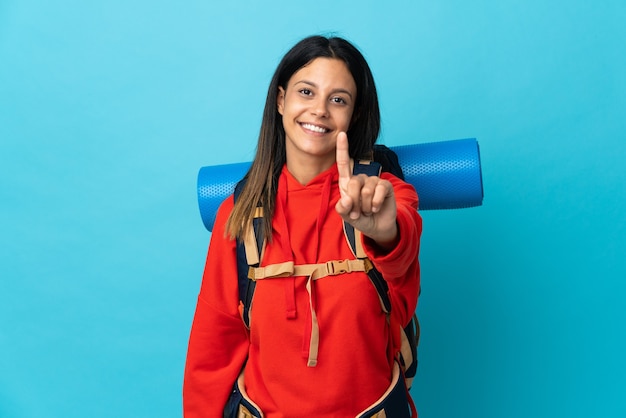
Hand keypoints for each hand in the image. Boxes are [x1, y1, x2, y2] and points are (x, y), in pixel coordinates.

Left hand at [335, 132, 398, 248]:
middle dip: (355, 202)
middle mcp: (360, 178)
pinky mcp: (386, 186)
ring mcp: (374, 181)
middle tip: (358, 212)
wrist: (377, 227)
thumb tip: (346, 200)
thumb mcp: (347, 216)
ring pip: (366, 190)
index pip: (344, 163)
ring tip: (368, 211)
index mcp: (347, 183)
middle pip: (353, 183)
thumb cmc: (360, 218)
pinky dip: (375, 203)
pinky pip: (379, 191)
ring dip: (366, 206)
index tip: (341, 134)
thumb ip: (342, 208)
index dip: (342, 148)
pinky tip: (376, 208)